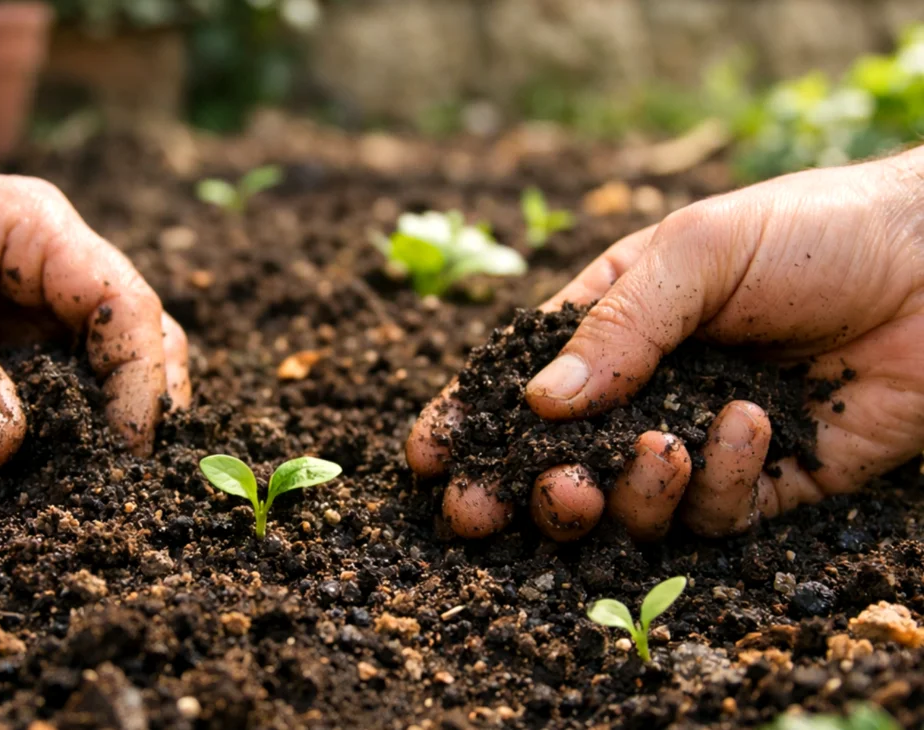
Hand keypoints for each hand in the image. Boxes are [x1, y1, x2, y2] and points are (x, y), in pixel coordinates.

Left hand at [0, 52, 186, 470]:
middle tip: (128, 476)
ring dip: (98, 429)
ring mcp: (17, 322)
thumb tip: (2, 447)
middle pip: (132, 339)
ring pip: (93, 378)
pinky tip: (44, 486)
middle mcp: (42, 274)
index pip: (124, 303)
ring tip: (98, 489)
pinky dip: (46, 446)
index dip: (137, 374)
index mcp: (35, 232)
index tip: (124, 444)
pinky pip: (36, 409)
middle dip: (140, 402)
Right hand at [408, 148, 923, 540]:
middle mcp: (644, 394)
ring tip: (655, 446)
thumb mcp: (698, 253)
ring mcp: (698, 444)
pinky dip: (718, 480)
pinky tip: (747, 424)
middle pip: (556, 465)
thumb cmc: (812, 232)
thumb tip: (536, 403)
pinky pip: (712, 515)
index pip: (520, 385)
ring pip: (626, 507)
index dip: (468, 423)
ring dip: (624, 492)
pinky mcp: (762, 486)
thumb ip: (615, 328)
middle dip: (516, 491)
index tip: (427, 456)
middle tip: (486, 508)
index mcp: (611, 328)